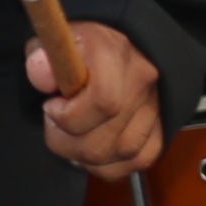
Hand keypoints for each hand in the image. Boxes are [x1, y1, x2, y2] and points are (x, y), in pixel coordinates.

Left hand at [29, 19, 167, 172]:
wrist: (119, 42)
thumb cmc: (81, 44)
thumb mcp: (53, 40)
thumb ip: (41, 57)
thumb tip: (42, 76)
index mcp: (114, 52)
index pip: (103, 102)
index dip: (68, 117)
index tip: (51, 106)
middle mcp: (143, 79)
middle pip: (104, 141)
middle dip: (67, 143)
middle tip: (56, 124)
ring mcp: (157, 104)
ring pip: (121, 154)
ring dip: (86, 156)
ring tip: (73, 136)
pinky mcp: (164, 125)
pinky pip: (139, 160)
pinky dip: (111, 164)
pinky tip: (95, 149)